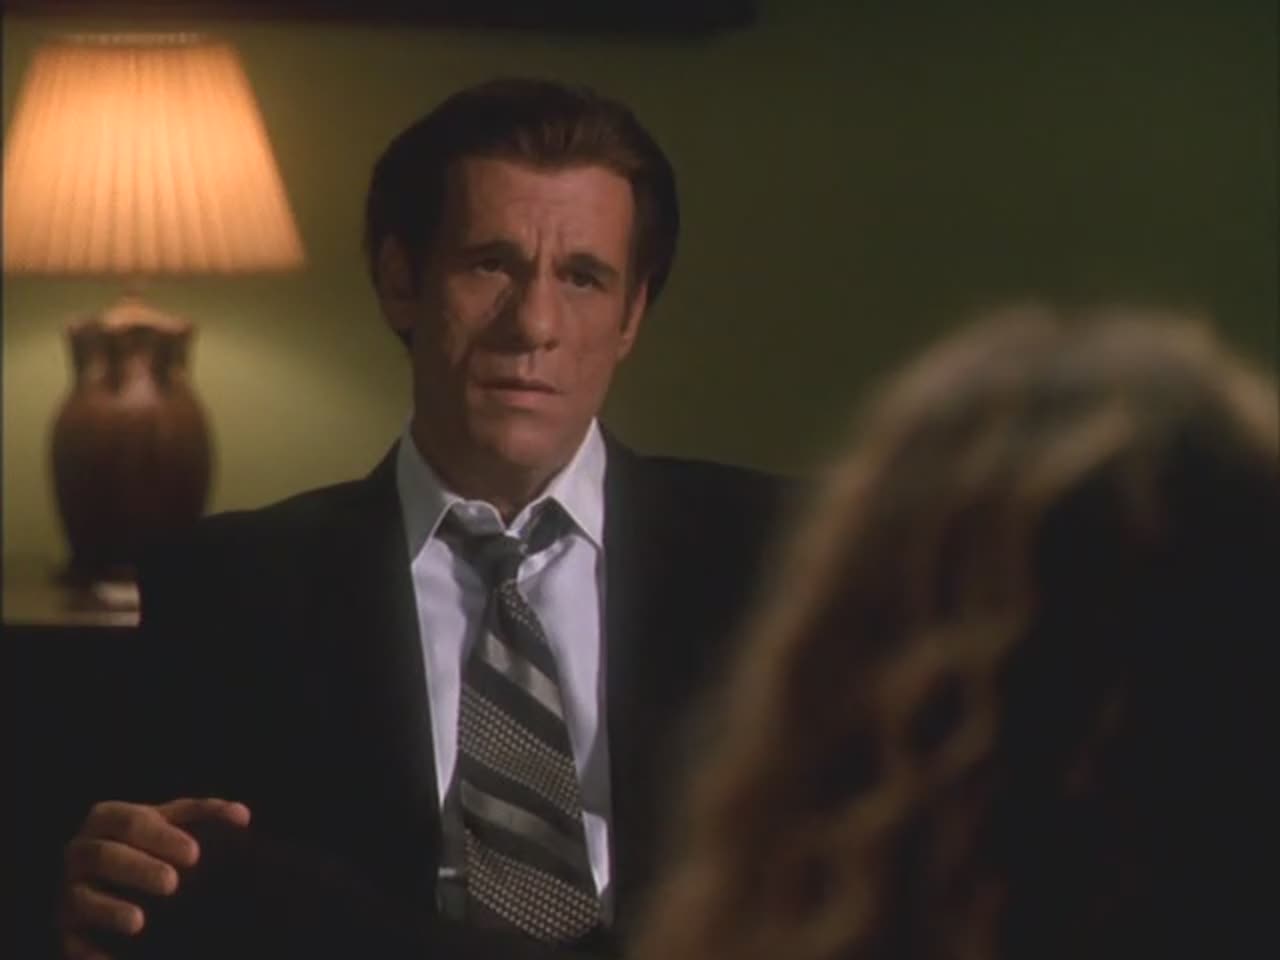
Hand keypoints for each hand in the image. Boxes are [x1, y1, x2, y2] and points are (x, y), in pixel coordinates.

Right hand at [59, 797, 250, 959]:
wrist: (112, 877)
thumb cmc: (151, 843)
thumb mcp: (175, 822)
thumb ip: (207, 814)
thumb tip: (243, 816)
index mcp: (106, 818)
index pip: (131, 822)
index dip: (162, 836)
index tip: (195, 854)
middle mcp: (80, 852)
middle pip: (104, 856)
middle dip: (137, 869)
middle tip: (173, 883)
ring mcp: (68, 892)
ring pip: (82, 899)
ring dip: (110, 911)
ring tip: (139, 922)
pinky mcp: (65, 930)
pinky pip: (72, 943)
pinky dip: (89, 953)